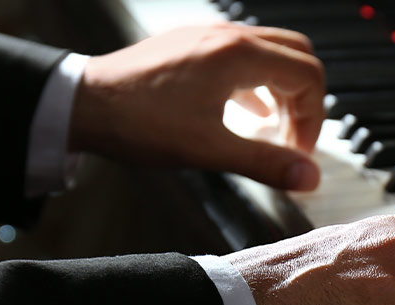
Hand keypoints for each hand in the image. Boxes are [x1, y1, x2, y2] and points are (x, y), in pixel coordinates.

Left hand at [70, 24, 324, 189]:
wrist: (80, 104)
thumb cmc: (138, 123)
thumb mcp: (209, 150)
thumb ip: (265, 163)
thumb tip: (308, 177)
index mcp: (239, 55)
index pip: (309, 76)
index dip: (313, 119)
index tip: (298, 153)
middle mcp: (227, 36)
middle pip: (298, 56)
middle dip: (305, 100)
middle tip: (293, 139)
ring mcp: (208, 36)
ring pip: (272, 53)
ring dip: (282, 91)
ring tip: (272, 131)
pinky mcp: (191, 44)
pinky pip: (243, 55)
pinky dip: (257, 82)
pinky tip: (245, 113)